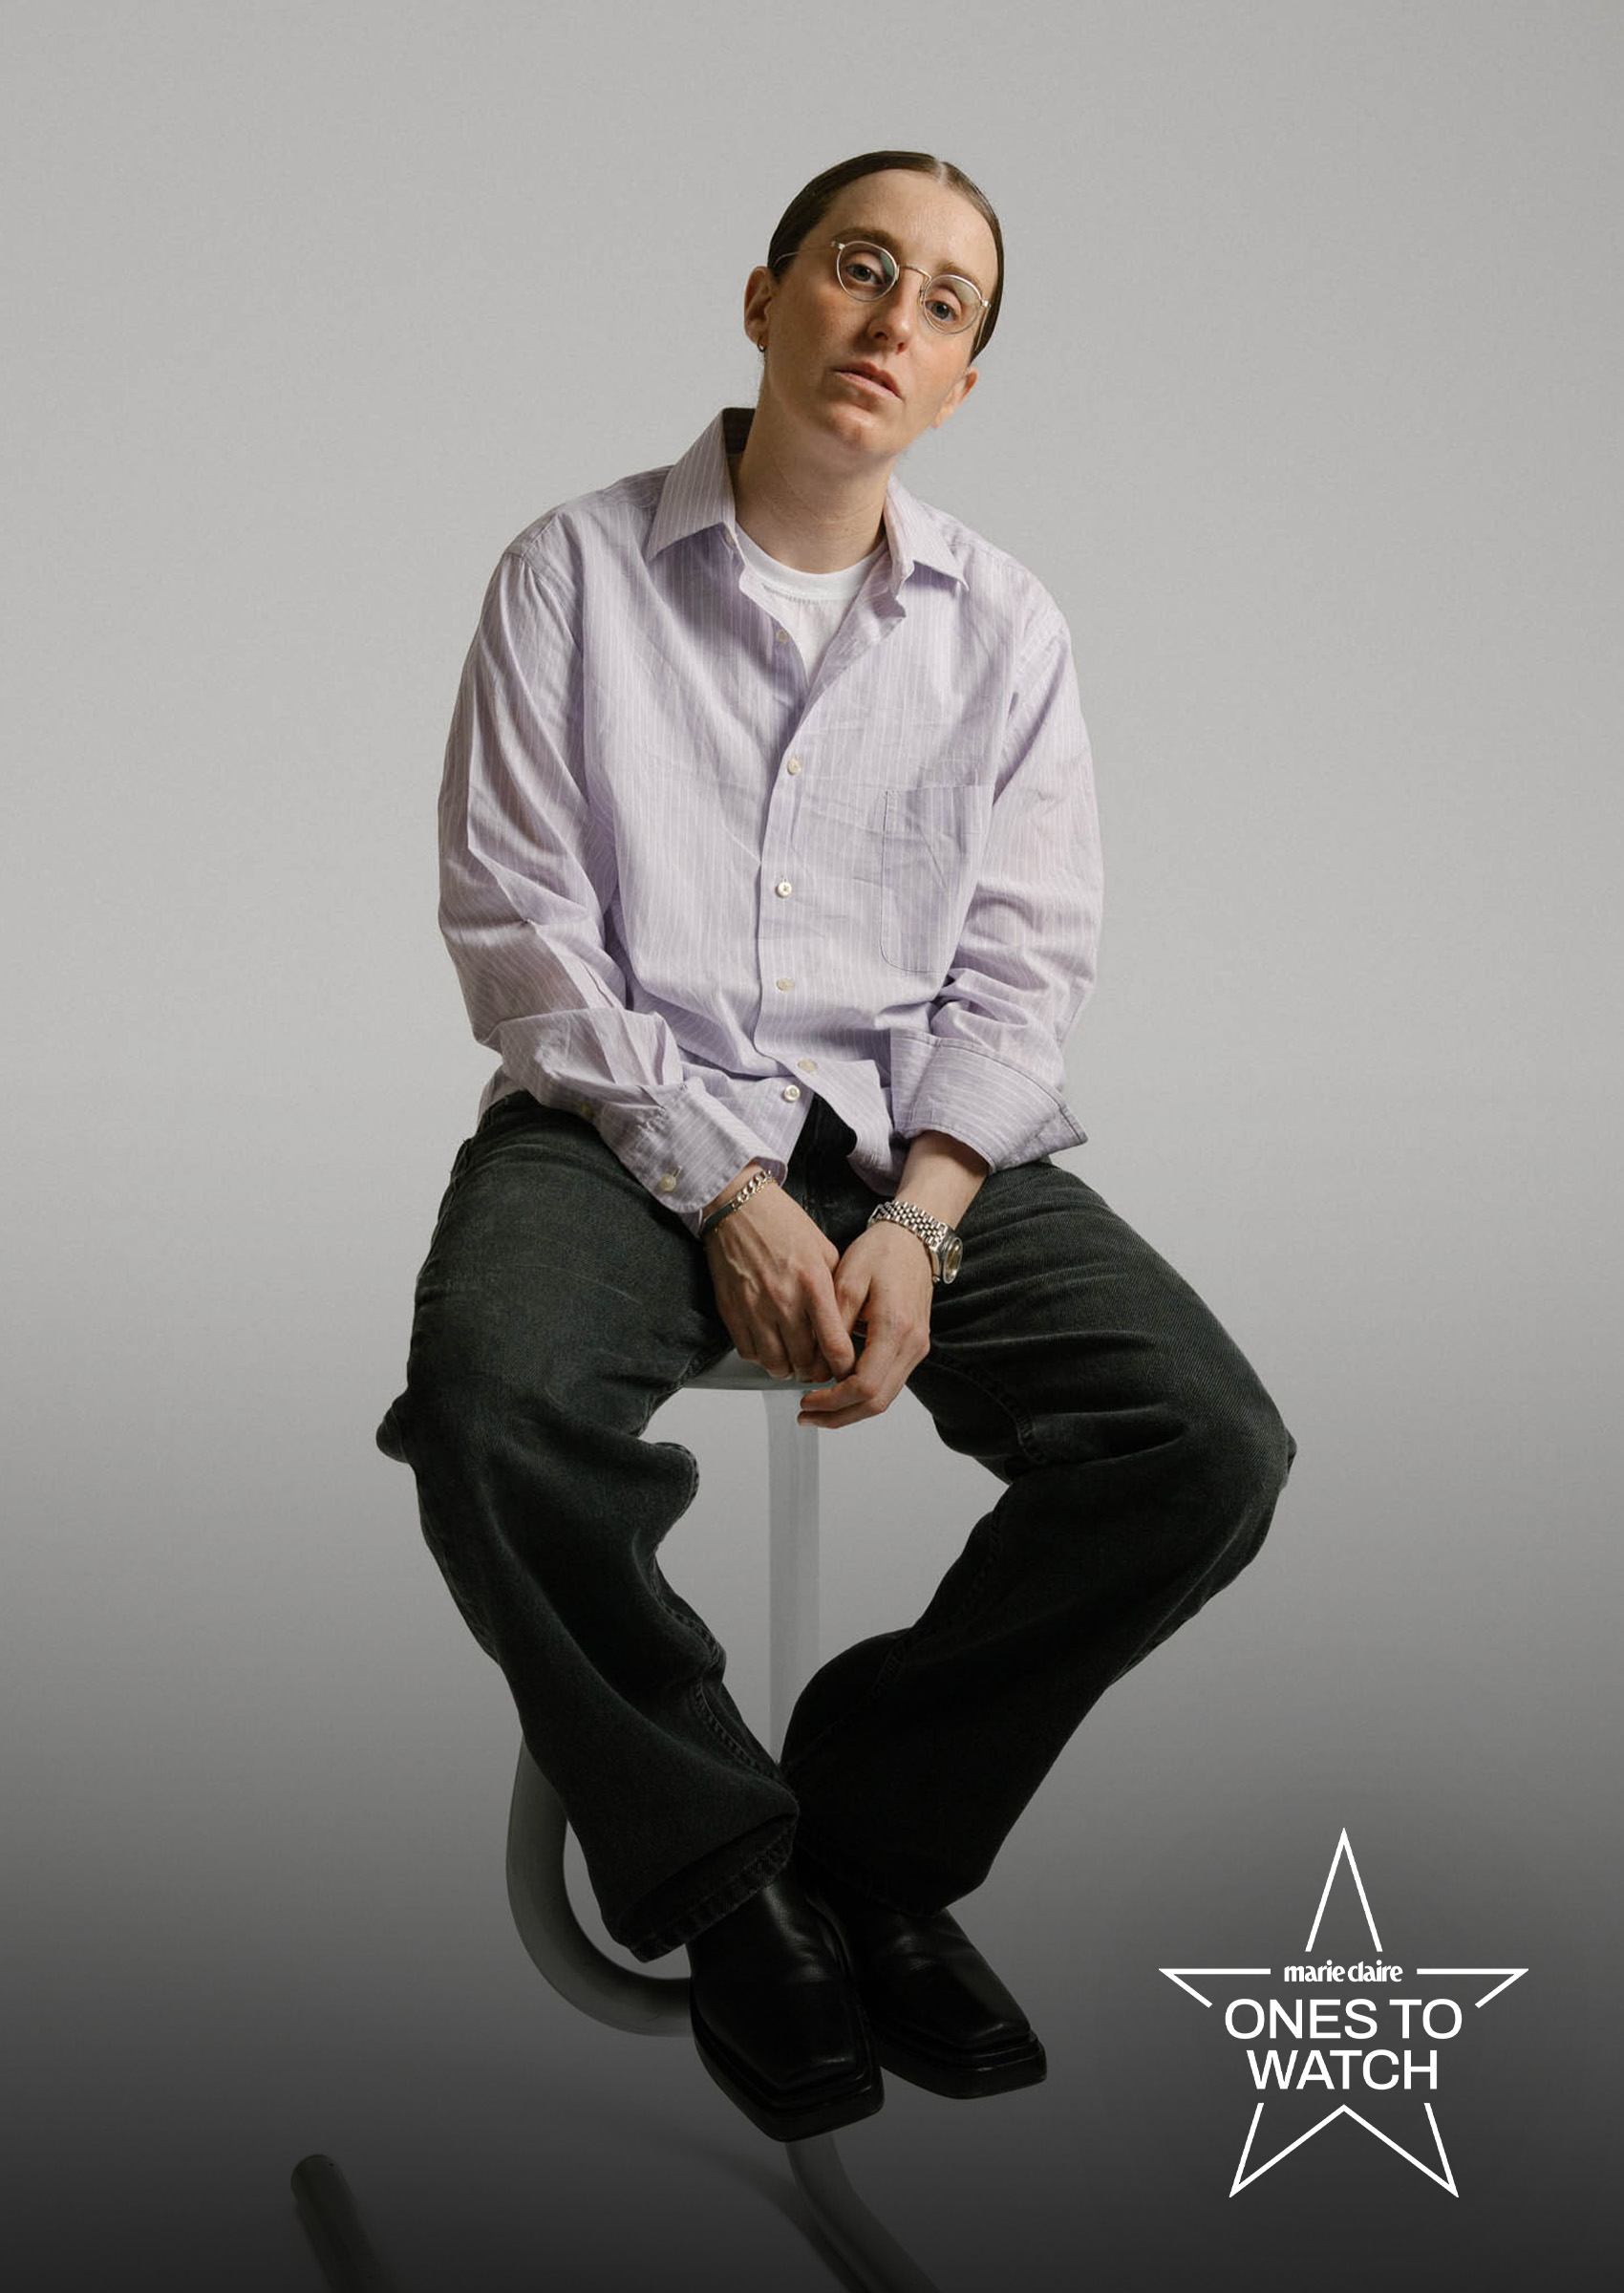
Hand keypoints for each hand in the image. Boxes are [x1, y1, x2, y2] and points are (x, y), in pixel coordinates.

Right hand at [703, 1175, 856, 1384]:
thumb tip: (847, 1322)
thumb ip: (836, 1288)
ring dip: (788, 1369)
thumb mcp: (824, 1250)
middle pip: (805, 1362)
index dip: (844, 1366)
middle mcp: (783, 1299)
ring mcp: (754, 1307)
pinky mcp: (731, 1310)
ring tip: (794, 1360)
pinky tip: (771, 1346)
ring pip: (775, 1364)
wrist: (738, 1206)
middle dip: (816, 1371)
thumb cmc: (781, 1223)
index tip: (845, 1368)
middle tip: (819, 1367)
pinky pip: (748, 1352)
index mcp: (813, 1284)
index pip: (834, 1345)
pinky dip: (762, 1358)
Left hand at [796, 1221, 932, 1429]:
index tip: (807, 1401)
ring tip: (817, 1408)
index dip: (833, 1401)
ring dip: (850, 1409)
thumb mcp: (848, 1281)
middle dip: (839, 1416)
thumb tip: (821, 1368)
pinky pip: (888, 1383)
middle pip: (877, 1403)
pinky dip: (862, 1394)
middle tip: (807, 1415)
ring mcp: (917, 1348)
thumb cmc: (881, 1252)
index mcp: (895, 1328)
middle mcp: (912, 1344)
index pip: (865, 1386)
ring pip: (884, 1398)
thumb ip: (834, 1326)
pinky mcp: (914, 1347)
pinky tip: (837, 1390)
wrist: (913, 1239)